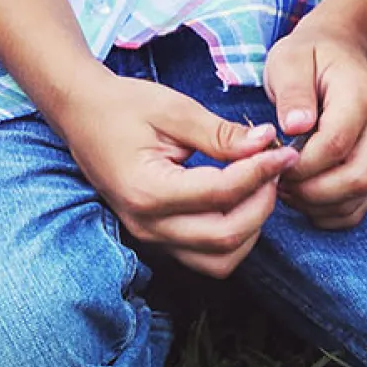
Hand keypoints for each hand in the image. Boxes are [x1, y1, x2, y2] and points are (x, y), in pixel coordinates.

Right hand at [55, 73, 298, 275]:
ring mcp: (151, 237)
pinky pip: (205, 256)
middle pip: (226, 238)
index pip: (221, 193)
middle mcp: (148, 225)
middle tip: (274, 168)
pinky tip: (239, 199)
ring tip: (258, 186)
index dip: (261, 172)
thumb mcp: (175, 110)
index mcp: (148, 190)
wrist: (81, 113)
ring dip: (249, 229)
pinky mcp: (157, 238)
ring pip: (219, 260)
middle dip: (262, 204)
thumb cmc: (124, 105)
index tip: (285, 151)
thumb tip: (267, 143)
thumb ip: (221, 134)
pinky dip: (232, 235)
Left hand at [264, 21, 366, 230]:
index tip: (273, 160)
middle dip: (311, 190)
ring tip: (286, 188)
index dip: (302, 163)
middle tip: (278, 181)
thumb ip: (292, 92)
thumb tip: (295, 127)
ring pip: (360, 197)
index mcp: (361, 93)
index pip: (337, 143)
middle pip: (358, 176)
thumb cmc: (309, 57)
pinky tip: (303, 195)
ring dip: (318, 204)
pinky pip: (359, 206)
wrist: (339, 54)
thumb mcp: (289, 61)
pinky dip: (329, 212)